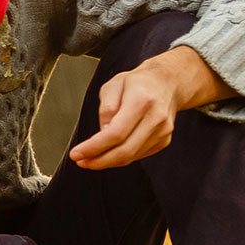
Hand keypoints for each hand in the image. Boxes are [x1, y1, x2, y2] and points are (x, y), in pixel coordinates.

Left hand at [69, 45, 233, 168]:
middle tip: (81, 161)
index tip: (76, 154)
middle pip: (125, 150)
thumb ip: (106, 108)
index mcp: (141, 100)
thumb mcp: (113, 85)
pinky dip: (121, 158)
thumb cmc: (138, 82)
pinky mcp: (164, 140)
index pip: (116, 133)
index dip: (94, 147)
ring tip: (90, 159)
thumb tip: (103, 132)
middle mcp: (155, 118)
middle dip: (99, 161)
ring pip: (131, 156)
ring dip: (108, 162)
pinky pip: (138, 155)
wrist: (168, 82)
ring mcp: (163, 131)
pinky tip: (109, 153)